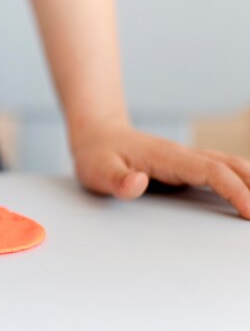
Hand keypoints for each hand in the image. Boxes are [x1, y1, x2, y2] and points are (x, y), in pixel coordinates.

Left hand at [70, 124, 249, 218]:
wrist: (96, 134)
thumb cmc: (96, 153)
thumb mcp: (96, 171)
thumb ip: (115, 180)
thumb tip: (137, 183)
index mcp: (167, 157)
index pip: (211, 171)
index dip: (235, 190)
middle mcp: (182, 155)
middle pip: (232, 165)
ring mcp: (185, 160)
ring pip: (230, 165)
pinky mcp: (184, 167)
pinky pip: (220, 172)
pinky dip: (240, 181)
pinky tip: (247, 195)